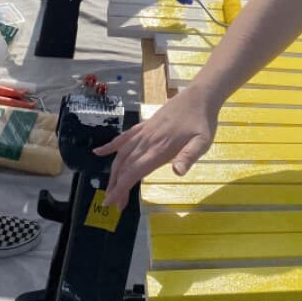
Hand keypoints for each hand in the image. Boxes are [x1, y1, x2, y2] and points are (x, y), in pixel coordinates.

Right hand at [94, 85, 219, 207]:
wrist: (199, 96)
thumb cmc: (201, 122)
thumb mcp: (202, 142)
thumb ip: (189, 157)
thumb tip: (177, 172)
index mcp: (159, 149)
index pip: (134, 172)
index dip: (121, 188)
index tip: (111, 203)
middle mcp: (147, 141)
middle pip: (125, 166)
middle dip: (116, 186)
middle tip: (113, 204)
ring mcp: (144, 132)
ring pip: (122, 154)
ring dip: (114, 172)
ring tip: (110, 188)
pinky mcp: (144, 125)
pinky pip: (124, 137)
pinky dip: (111, 146)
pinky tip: (99, 152)